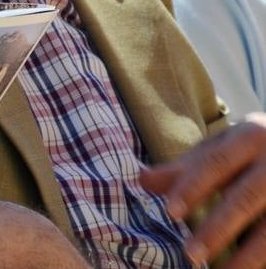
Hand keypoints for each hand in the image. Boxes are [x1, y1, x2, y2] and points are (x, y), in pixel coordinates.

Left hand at [141, 112, 265, 266]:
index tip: (171, 212)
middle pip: (245, 198)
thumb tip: (141, 180)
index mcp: (250, 138)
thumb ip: (185, 167)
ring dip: (247, 255)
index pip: (216, 164)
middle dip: (218, 228)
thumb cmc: (251, 149)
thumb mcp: (221, 148)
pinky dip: (265, 258)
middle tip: (190, 255)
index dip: (192, 188)